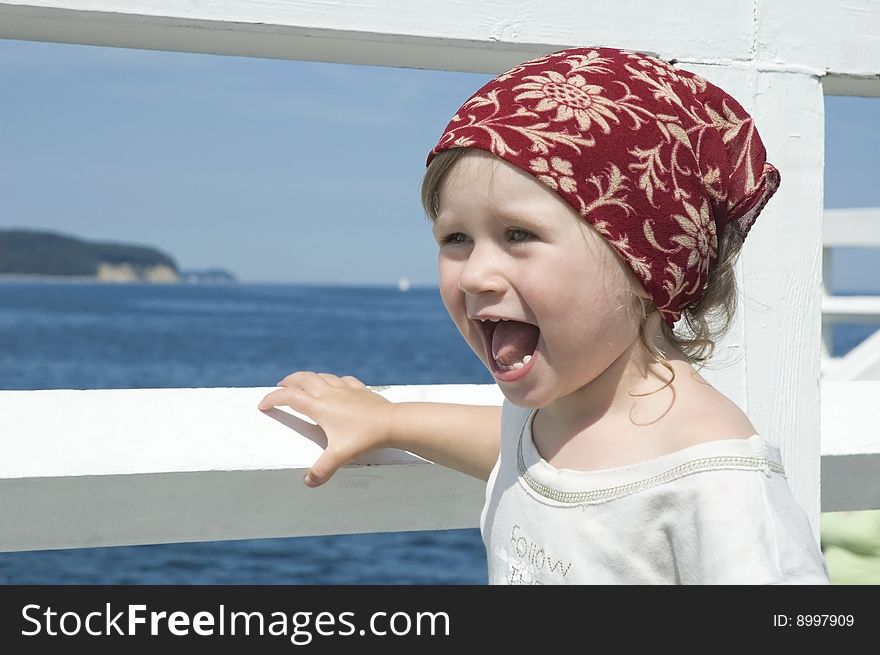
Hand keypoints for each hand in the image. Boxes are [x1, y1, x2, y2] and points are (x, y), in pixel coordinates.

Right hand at [257, 371, 392, 487]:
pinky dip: (332, 380)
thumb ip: (323, 469)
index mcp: (320, 407)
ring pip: (321, 376)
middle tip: (280, 387)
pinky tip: (335, 385)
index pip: (289, 397)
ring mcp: (346, 389)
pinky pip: (342, 380)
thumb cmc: (365, 438)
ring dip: (308, 378)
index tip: (263, 405)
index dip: (273, 399)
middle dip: (288, 382)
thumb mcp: (341, 456)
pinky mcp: (360, 389)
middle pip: (302, 379)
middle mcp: (330, 393)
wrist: (393, 422)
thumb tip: (308, 482)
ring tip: (302, 384)